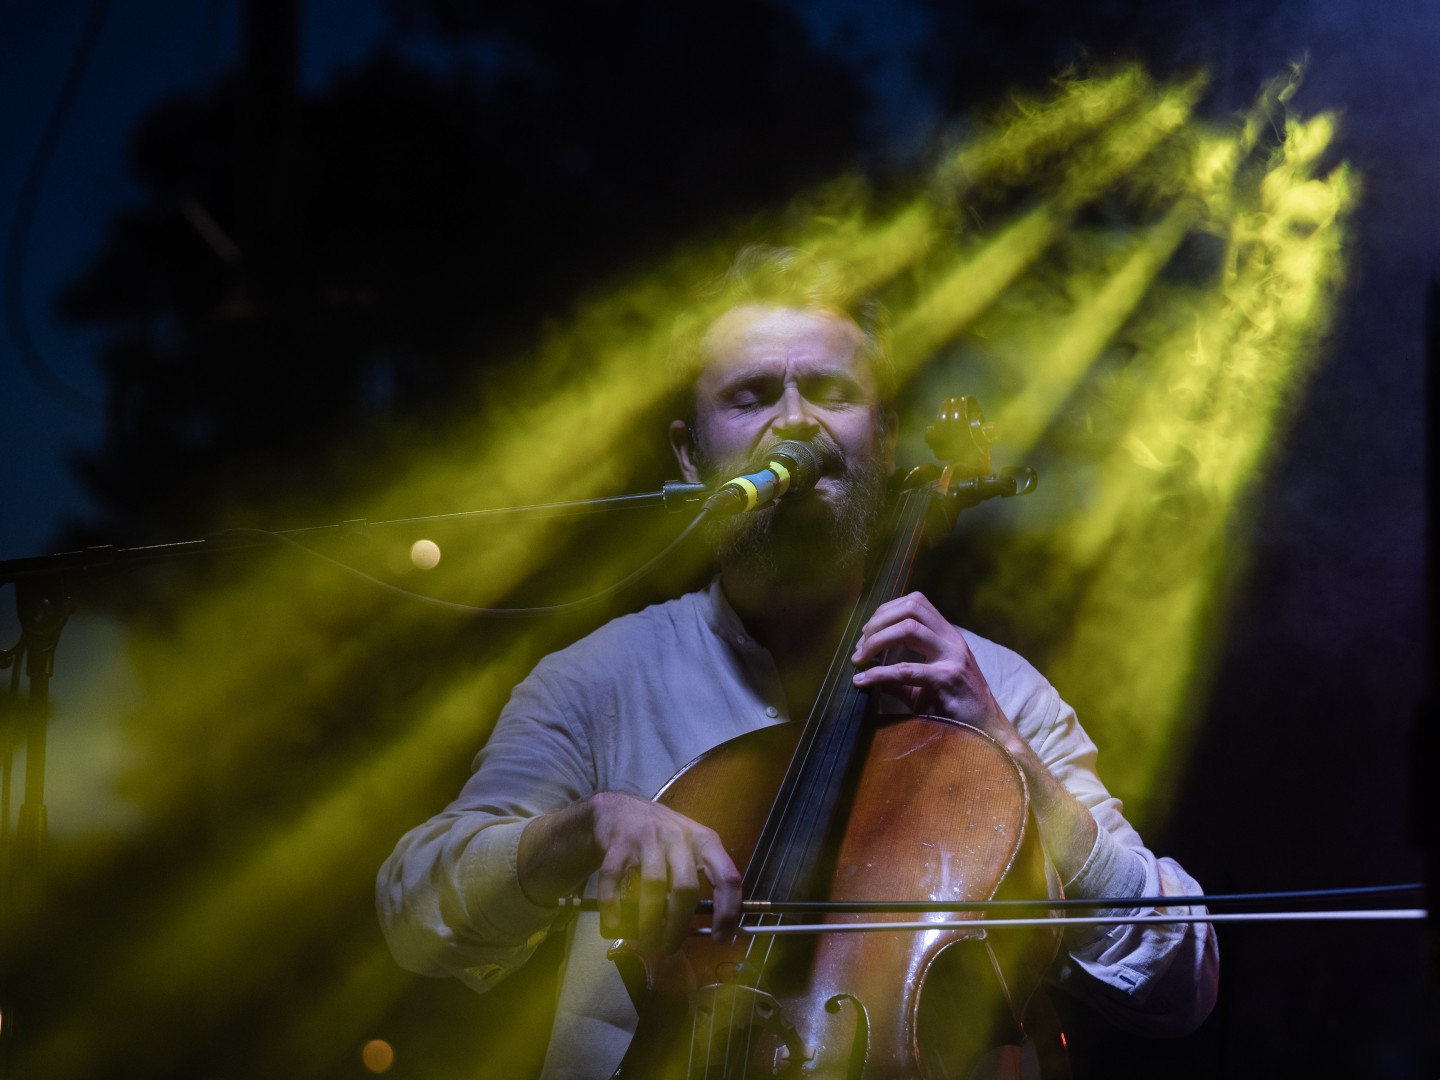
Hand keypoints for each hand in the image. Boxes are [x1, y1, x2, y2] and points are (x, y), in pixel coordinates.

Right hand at [590, 792, 741, 951]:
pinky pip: (615, 880)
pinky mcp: (618, 842)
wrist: (619, 808)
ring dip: (649, 921)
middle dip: (678, 925)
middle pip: (686, 887)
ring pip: (653, 886)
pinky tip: (614, 923)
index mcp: (704, 840)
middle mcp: (678, 836)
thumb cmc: (660, 837)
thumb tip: (709, 928)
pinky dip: (614, 907)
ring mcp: (648, 837)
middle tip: (669, 947)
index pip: (727, 876)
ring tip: (646, 940)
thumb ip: (699, 879)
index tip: (721, 937)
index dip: (728, 910)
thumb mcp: (688, 848)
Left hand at [850, 591, 1015, 744]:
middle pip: (911, 608)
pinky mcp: (947, 679)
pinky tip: (863, 680)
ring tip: (859, 660)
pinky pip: (906, 669)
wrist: (987, 731)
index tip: (866, 634)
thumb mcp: (923, 686)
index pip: (915, 603)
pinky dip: (879, 673)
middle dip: (878, 622)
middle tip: (860, 646)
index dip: (886, 612)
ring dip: (877, 640)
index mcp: (947, 636)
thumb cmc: (955, 709)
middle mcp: (951, 640)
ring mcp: (952, 657)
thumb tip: (864, 675)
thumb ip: (897, 677)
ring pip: (909, 628)